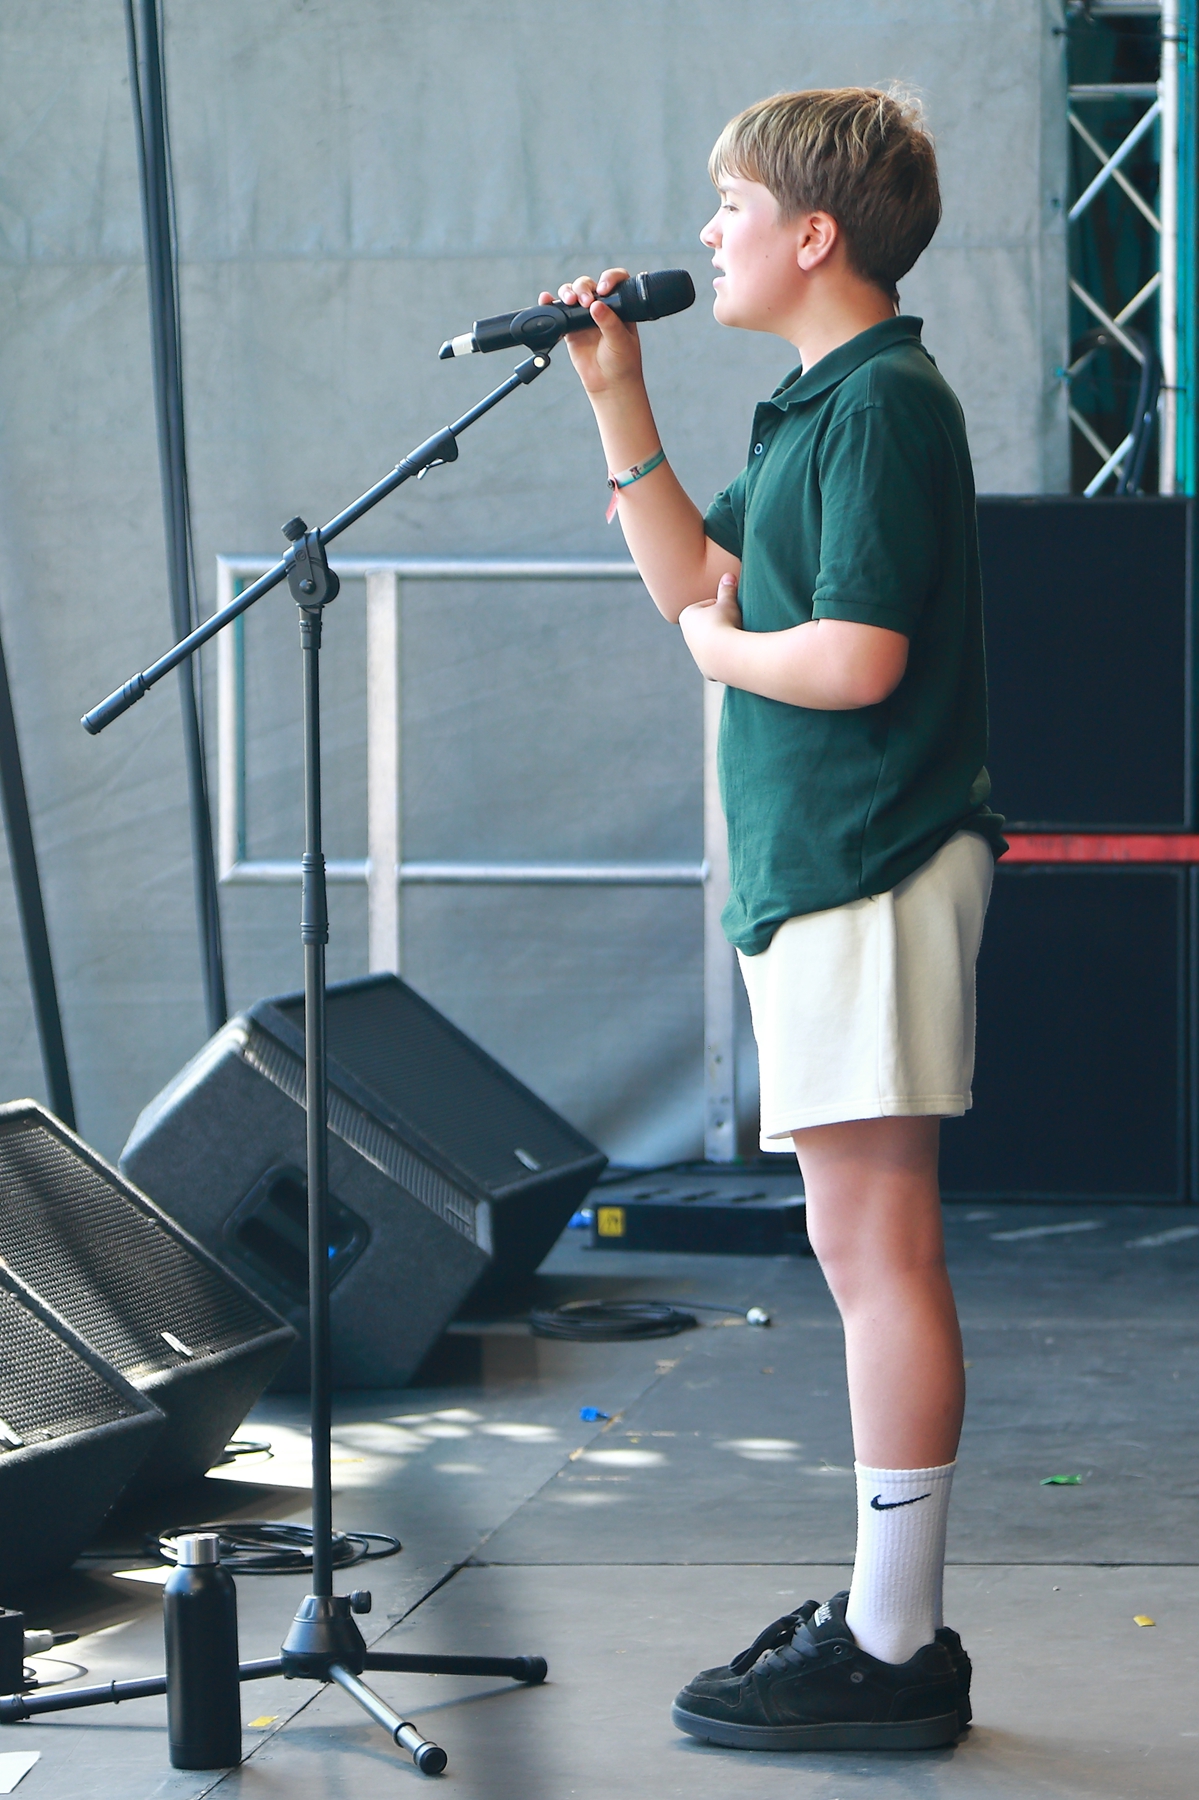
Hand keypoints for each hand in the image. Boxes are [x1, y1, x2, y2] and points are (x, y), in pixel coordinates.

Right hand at [537, 268, 643, 397]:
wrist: (609, 384)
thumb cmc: (622, 362)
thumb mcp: (621, 341)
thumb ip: (609, 323)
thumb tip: (596, 305)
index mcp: (618, 306)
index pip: (614, 281)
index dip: (608, 278)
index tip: (603, 290)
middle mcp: (601, 307)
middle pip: (588, 285)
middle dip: (583, 288)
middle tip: (585, 301)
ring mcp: (584, 317)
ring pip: (572, 294)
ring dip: (568, 293)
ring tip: (569, 301)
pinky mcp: (570, 328)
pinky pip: (559, 312)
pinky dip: (551, 304)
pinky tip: (546, 299)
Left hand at [679, 573, 742, 678]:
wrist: (725, 654)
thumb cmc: (725, 623)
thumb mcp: (728, 602)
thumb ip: (727, 589)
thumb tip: (729, 575)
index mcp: (687, 616)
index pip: (710, 606)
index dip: (724, 607)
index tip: (731, 611)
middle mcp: (687, 636)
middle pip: (711, 625)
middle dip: (723, 624)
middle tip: (735, 625)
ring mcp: (696, 654)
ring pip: (715, 643)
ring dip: (725, 640)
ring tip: (735, 639)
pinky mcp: (706, 669)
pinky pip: (719, 660)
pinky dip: (727, 656)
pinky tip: (734, 655)